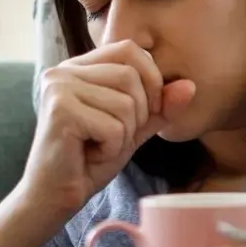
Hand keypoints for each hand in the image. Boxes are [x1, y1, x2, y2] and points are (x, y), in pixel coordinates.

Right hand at [20, 40, 195, 214]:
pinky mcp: (60, 111)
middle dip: (137, 115)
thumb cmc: (90, 160)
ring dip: (123, 135)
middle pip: (131, 76)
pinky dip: (111, 148)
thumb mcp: (133, 128)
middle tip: (112, 137)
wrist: (55, 196)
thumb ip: (160, 107)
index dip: (150, 80)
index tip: (145, 112)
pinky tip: (90, 155)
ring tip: (99, 146)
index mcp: (79, 67)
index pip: (130, 50)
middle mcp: (64, 70)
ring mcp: (59, 88)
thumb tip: (190, 86)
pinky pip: (113, 127)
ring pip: (125, 103)